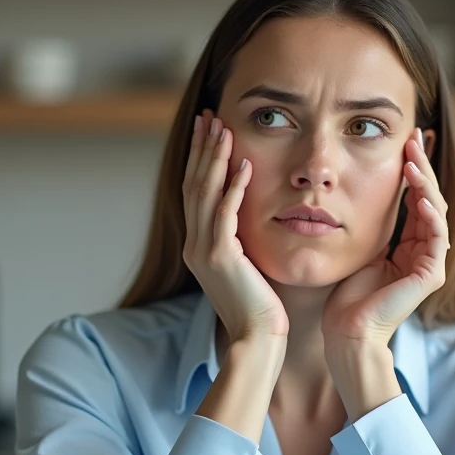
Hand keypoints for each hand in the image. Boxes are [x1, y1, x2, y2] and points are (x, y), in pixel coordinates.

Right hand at [183, 109, 288, 343]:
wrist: (256, 339)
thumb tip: (248, 218)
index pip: (195, 192)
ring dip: (215, 158)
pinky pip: (225, 213)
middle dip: (202, 148)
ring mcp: (204, 251)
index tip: (209, 130)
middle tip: (209, 116)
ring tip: (223, 128)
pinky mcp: (221, 257)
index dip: (200, 159)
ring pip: (204, 193)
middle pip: (194, 184)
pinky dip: (234, 186)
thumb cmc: (260, 308)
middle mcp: (194, 245)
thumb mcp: (245, 268)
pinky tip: (244, 163)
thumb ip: (240, 241)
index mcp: (197, 246)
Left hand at [322, 128, 448, 352]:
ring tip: (413, 160)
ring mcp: (430, 263)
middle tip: (415, 137)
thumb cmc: (346, 297)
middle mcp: (424, 252)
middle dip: (422, 166)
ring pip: (435, 212)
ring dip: (425, 183)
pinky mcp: (430, 274)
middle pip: (430, 199)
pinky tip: (418, 194)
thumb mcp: (358, 247)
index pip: (416, 199)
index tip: (406, 140)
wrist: (347, 332)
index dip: (413, 169)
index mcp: (409, 247)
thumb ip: (369, 223)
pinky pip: (436, 236)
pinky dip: (429, 213)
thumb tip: (358, 189)